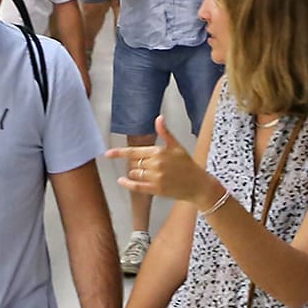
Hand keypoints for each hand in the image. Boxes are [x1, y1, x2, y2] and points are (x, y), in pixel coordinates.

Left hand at [106, 116, 221, 208]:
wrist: (199, 185)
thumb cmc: (188, 164)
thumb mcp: (176, 146)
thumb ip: (165, 132)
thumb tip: (159, 118)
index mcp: (158, 152)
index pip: (133, 152)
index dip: (119, 153)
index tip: (107, 154)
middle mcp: (155, 165)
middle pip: (134, 163)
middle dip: (136, 163)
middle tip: (148, 165)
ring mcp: (156, 178)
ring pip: (134, 173)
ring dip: (135, 173)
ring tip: (149, 173)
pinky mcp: (157, 190)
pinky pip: (137, 186)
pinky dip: (127, 184)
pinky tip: (121, 181)